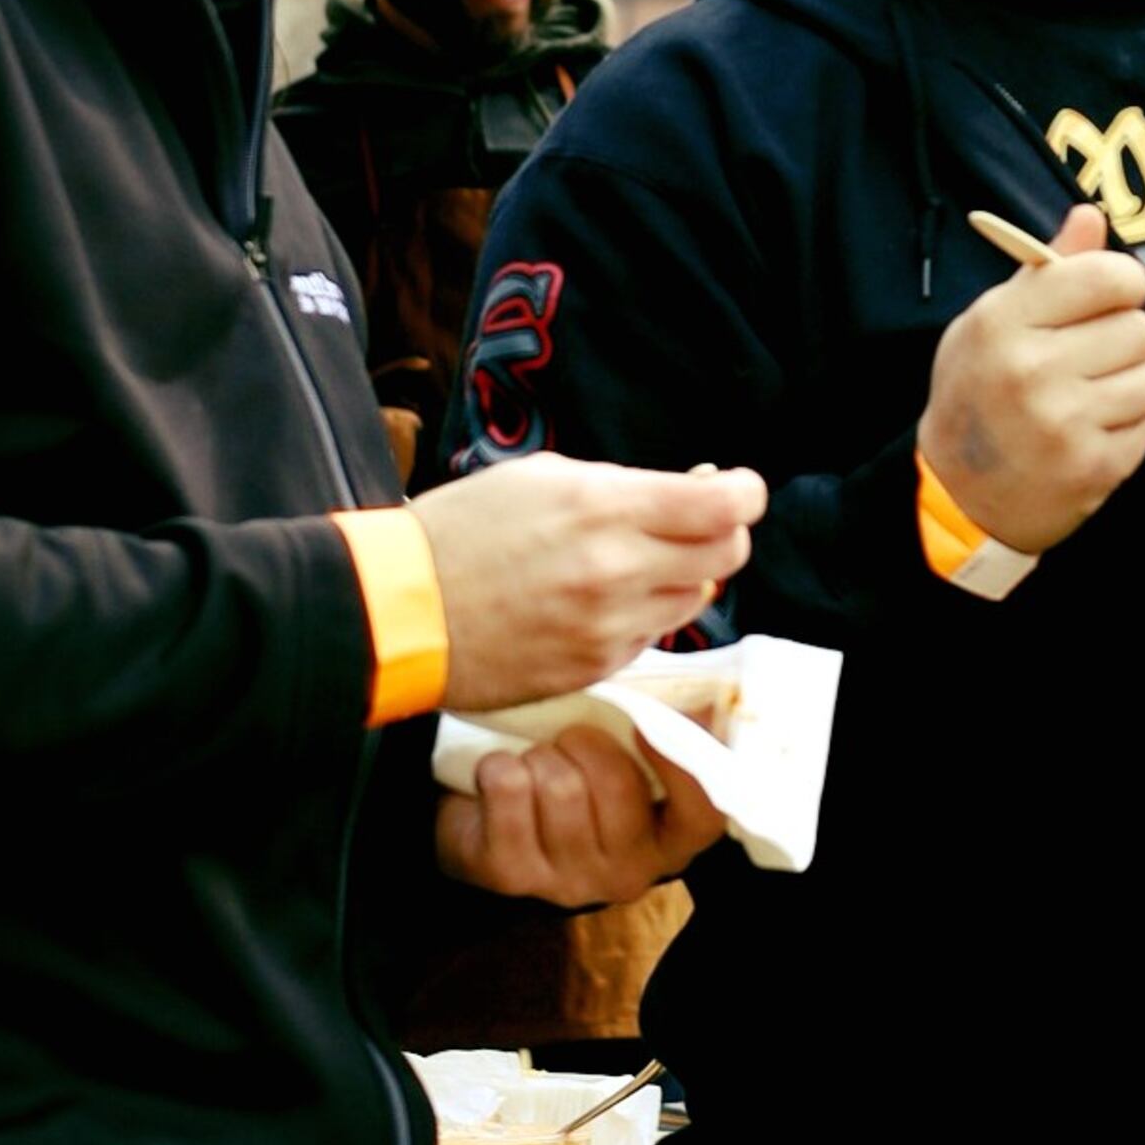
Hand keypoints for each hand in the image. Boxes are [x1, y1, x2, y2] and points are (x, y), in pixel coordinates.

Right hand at [412, 454, 764, 710]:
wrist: (400, 610)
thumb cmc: (462, 530)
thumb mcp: (542, 478)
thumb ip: (625, 487)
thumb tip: (695, 489)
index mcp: (605, 508)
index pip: (723, 506)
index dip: (744, 494)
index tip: (738, 490)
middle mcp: (617, 570)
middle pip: (727, 555)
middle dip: (720, 535)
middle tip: (691, 526)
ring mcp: (609, 626)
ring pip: (694, 600)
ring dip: (678, 578)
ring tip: (627, 564)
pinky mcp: (596, 666)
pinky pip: (650, 635)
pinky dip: (639, 616)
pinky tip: (593, 602)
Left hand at [434, 725, 731, 902]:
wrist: (495, 830)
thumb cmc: (579, 782)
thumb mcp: (631, 766)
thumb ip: (668, 737)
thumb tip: (705, 701)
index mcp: (671, 844)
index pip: (700, 814)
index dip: (678, 766)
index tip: (643, 727)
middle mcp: (629, 874)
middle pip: (615, 784)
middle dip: (584, 742)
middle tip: (570, 741)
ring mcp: (569, 883)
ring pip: (559, 784)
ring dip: (540, 756)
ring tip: (537, 763)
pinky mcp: (510, 875)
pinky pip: (508, 788)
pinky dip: (497, 765)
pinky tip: (501, 778)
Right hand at [919, 202, 1144, 556]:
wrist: (957, 492)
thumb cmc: (977, 394)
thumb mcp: (992, 321)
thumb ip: (1045, 271)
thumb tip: (1091, 217)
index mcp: (1005, 321)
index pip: (1107, 276)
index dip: (1122, 285)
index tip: (1111, 299)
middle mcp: (1033, 369)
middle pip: (1139, 328)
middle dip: (1126, 340)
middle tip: (1095, 359)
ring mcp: (1064, 423)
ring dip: (1132, 387)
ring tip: (1093, 397)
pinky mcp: (1091, 467)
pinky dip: (1125, 431)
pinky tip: (1088, 434)